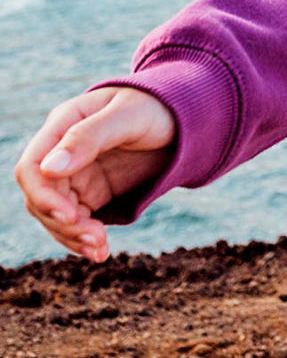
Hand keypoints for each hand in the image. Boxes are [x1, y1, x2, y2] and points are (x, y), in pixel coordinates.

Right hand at [13, 86, 176, 261]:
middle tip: (96, 238)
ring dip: (72, 237)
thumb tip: (48, 168)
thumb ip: (88, 138)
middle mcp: (62, 152)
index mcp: (63, 124)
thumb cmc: (156, 106)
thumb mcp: (128, 117)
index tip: (71, 216)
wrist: (184, 118)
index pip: (31, 167)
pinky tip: (101, 252)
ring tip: (100, 249)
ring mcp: (76, 174)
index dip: (43, 196)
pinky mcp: (91, 193)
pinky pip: (76, 222)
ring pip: (55, 215)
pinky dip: (83, 239)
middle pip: (40, 198)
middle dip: (62, 223)